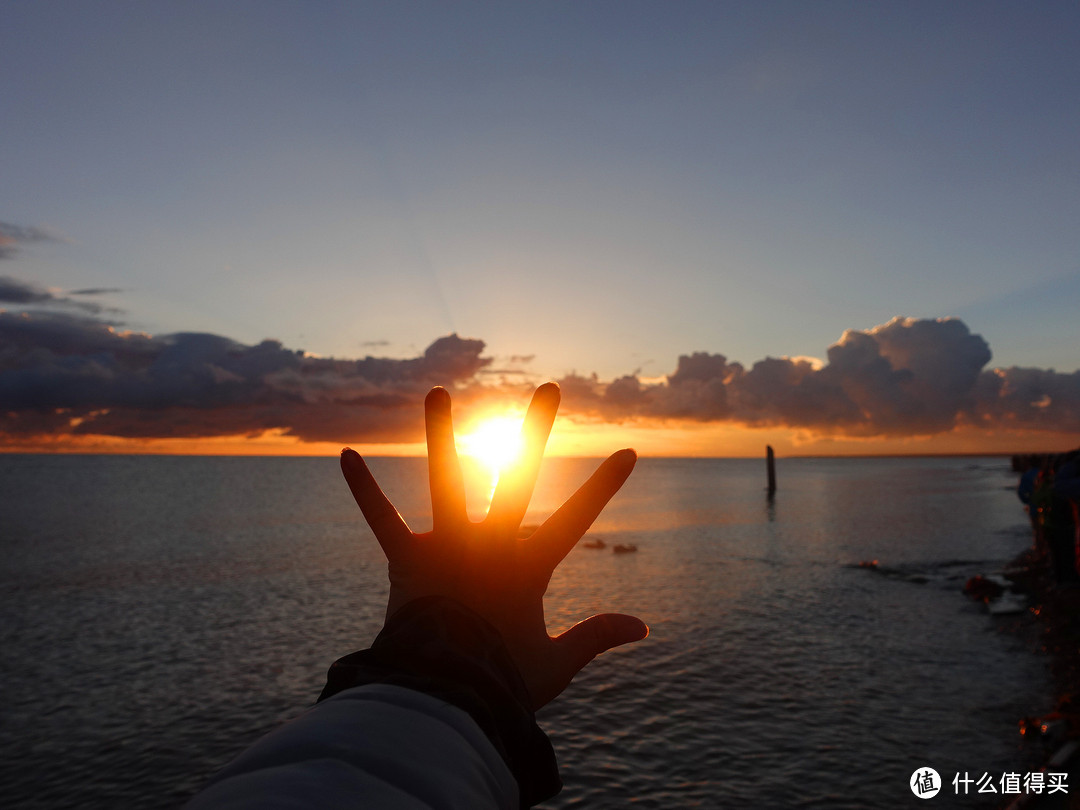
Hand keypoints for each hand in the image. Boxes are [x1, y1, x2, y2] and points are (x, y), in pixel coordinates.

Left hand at [340, 382, 647, 708]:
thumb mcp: (556, 663)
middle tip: (548, 389)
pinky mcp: (409, 559)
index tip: (628, 452)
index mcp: (528, 568)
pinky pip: (382, 520)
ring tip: (438, 392)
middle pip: (518, 478)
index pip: (575, 519)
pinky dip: (365, 490)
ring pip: (445, 480)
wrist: (442, 700)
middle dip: (535, 431)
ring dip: (440, 435)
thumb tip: (644, 627)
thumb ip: (597, 637)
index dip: (603, 487)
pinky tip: (345, 454)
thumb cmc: (499, 684)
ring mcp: (448, 547)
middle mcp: (490, 545)